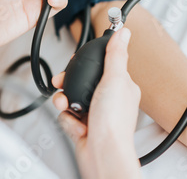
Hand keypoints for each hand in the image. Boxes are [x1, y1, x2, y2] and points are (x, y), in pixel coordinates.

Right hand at [52, 28, 141, 178]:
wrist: (103, 154)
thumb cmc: (114, 123)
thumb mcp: (114, 80)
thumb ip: (116, 54)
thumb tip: (124, 32)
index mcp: (120, 85)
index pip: (101, 64)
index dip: (86, 62)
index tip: (77, 62)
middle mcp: (108, 98)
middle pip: (82, 81)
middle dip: (69, 84)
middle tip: (62, 83)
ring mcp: (95, 112)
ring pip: (72, 96)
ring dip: (65, 101)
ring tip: (67, 106)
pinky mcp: (83, 125)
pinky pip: (67, 114)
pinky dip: (68, 119)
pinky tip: (76, 124)